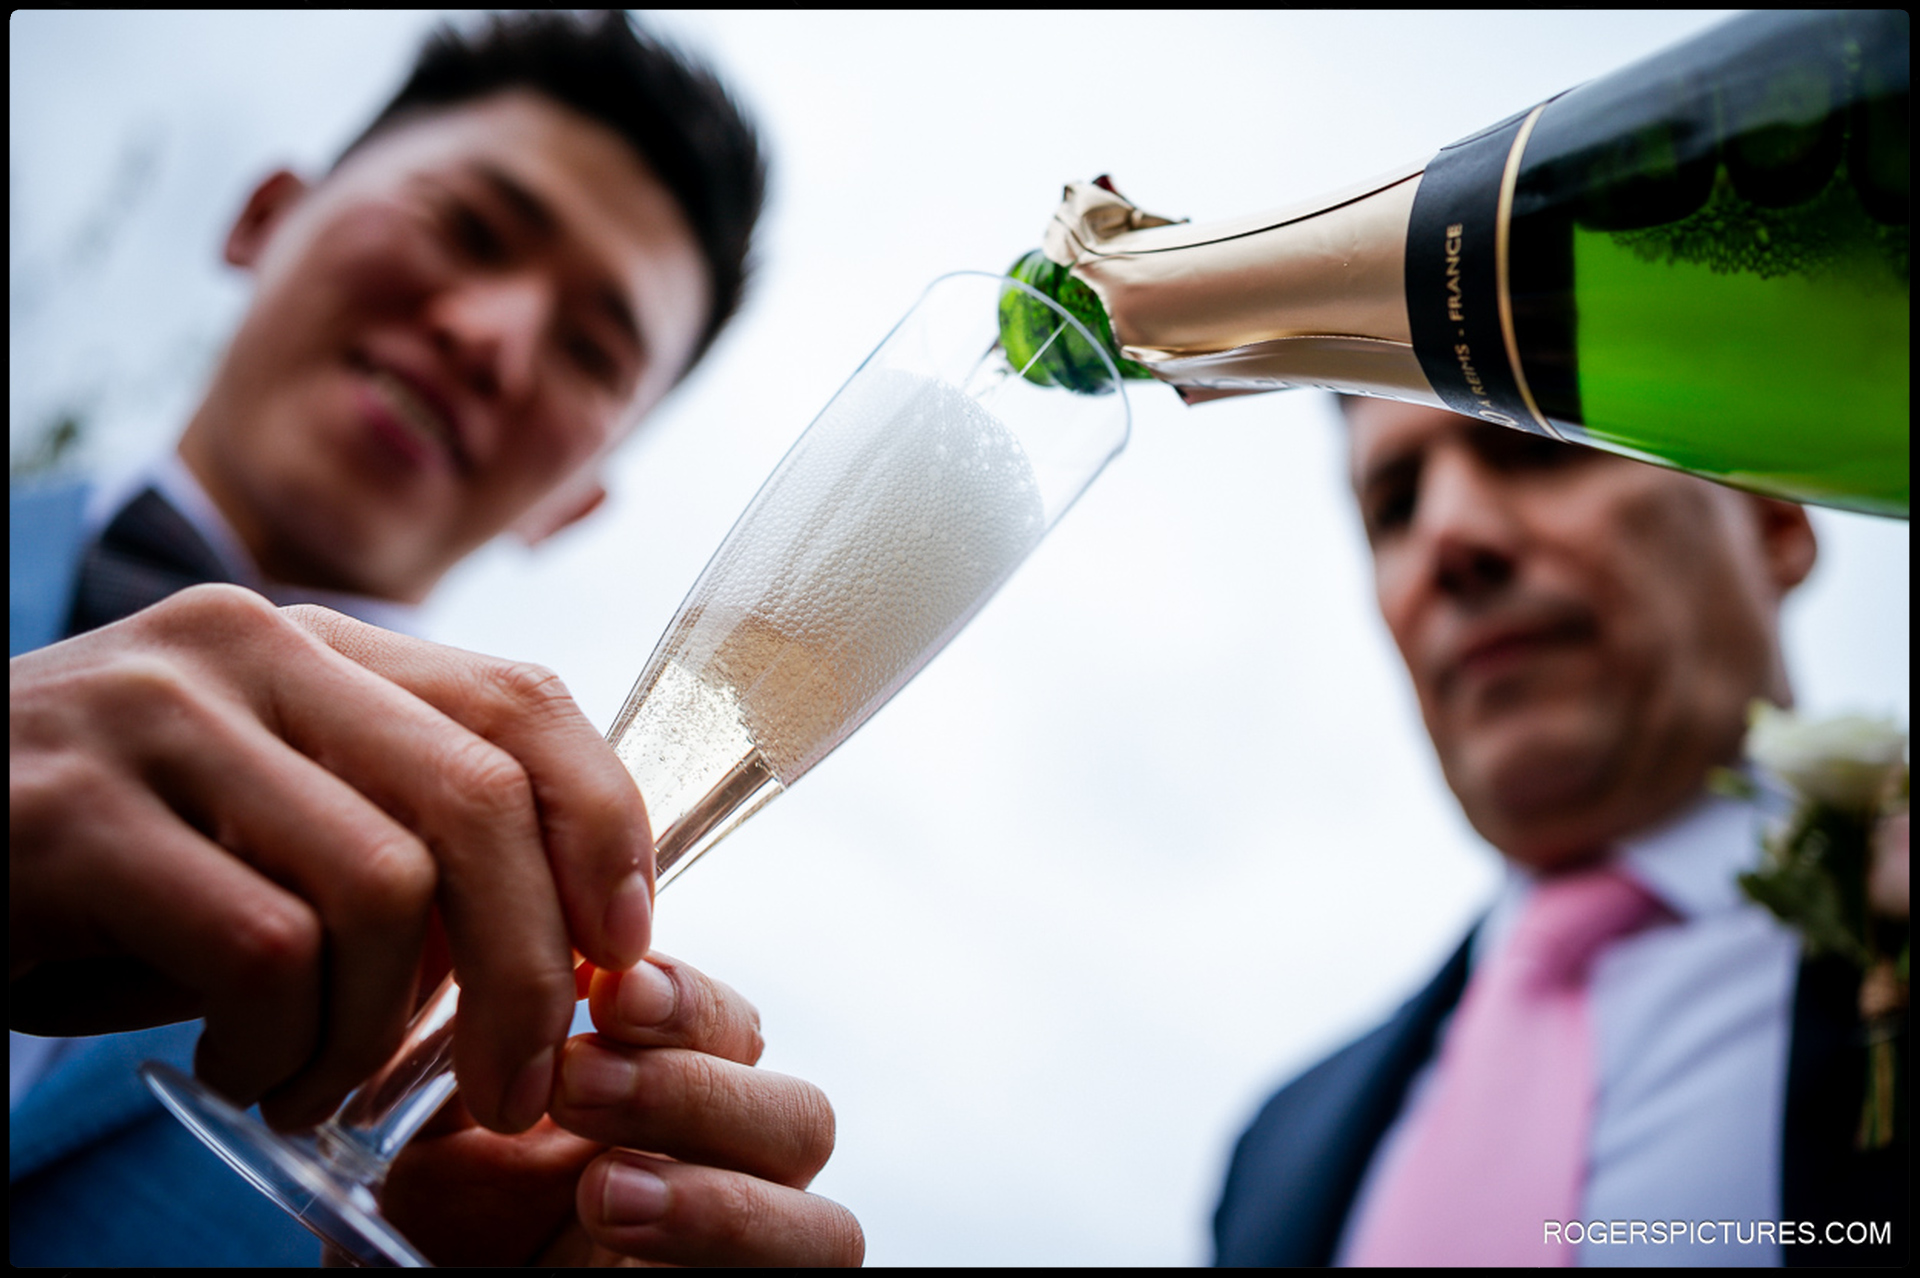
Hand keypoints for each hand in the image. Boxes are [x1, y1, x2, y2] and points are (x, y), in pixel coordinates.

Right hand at [9, 584, 651, 1132]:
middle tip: (514, 1087)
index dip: (606, 827)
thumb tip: (574, 938)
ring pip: (383, 887)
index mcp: (318, 645)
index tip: (627, 946)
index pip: (524, 702)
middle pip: (482, 800)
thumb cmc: (108, 864)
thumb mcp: (272, 818)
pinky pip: (264, 953)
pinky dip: (282, 1048)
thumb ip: (404, 835)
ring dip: (377, 1032)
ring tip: (321, 1084)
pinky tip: (246, 1071)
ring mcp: (157, 719)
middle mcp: (250, 650)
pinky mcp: (73, 817)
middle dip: (527, 970)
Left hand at [379, 955, 863, 1266]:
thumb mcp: (441, 1130)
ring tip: (603, 1191)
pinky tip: (628, 1238)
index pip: (733, 1030)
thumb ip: (501, 1046)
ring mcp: (747, 1258)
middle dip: (694, 1091)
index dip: (687, 1001)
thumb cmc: (439, 1227)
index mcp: (681, 1102)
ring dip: (720, 1201)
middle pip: (801, 1118)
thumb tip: (545, 961)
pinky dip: (723, 1252)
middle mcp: (735, 1181)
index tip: (605, 987)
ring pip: (824, 1224)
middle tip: (576, 1084)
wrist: (421, 1274)